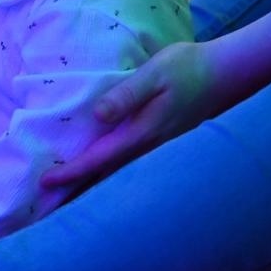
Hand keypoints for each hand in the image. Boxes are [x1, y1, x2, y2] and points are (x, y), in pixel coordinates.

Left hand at [41, 40, 216, 190]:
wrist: (225, 74)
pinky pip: (130, 165)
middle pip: (106, 176)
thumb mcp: (154, 73)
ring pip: (119, 174)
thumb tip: (98, 114)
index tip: (46, 181)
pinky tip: (101, 175)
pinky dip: (110, 173)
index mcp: (142, 133)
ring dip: (93, 185)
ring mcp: (158, 149)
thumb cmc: (187, 68)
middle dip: (77, 189)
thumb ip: (126, 95)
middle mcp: (149, 148)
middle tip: (48, 202)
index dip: (71, 171)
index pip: (99, 158)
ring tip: (67, 196)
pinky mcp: (163, 143)